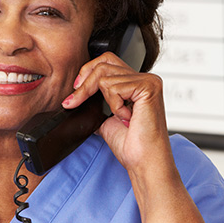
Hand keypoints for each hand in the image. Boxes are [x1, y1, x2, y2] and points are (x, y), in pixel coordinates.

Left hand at [61, 52, 172, 174]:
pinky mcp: (148, 87)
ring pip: (105, 75)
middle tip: (74, 101)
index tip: (75, 94)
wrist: (143, 161)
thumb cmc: (132, 146)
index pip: (107, 61)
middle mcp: (146, 79)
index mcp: (137, 84)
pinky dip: (114, 105)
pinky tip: (127, 118)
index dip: (87, 73)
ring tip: (120, 118)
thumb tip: (77, 98)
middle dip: (85, 84)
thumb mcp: (107, 120)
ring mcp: (148, 81)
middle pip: (104, 63)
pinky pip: (114, 87)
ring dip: (105, 101)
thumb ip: (98, 104)